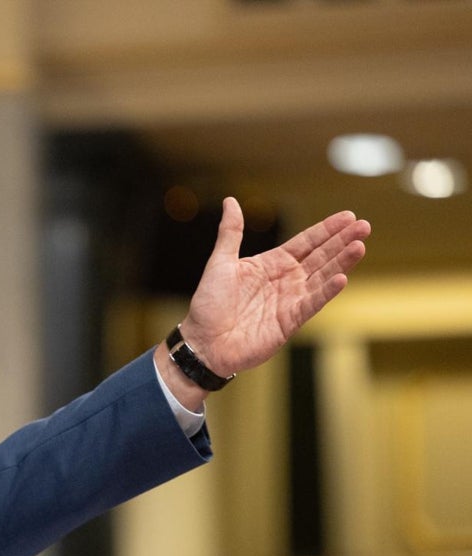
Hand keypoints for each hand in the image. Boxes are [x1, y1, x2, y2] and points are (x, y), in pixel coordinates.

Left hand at [177, 197, 370, 377]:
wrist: (202, 342)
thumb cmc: (208, 305)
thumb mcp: (220, 262)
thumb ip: (231, 232)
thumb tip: (231, 201)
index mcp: (270, 264)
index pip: (305, 243)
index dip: (326, 230)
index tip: (348, 216)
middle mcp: (285, 281)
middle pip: (320, 257)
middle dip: (342, 241)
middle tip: (365, 226)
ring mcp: (289, 301)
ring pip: (322, 277)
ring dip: (341, 262)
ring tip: (360, 246)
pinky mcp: (290, 321)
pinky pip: (312, 303)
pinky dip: (326, 291)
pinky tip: (342, 278)